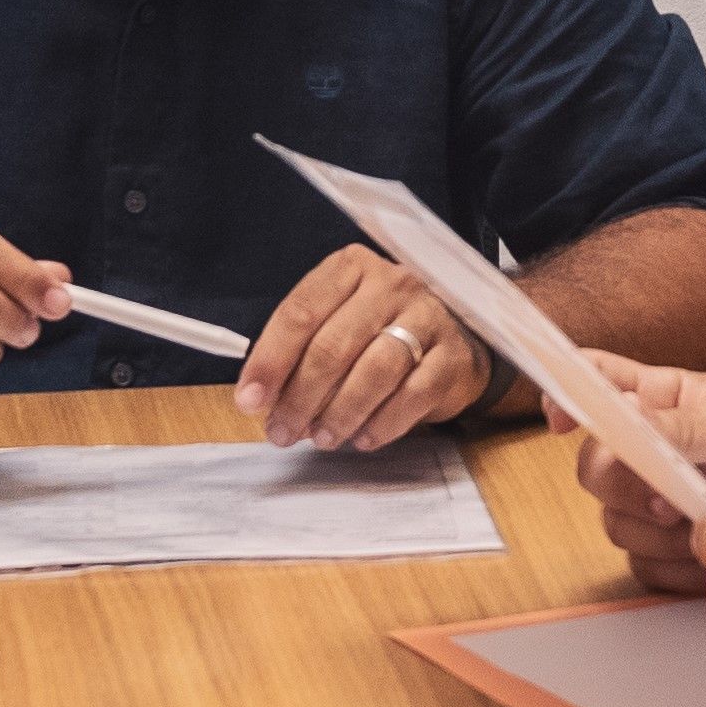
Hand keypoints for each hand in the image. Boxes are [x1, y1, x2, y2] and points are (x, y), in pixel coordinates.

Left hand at [234, 244, 489, 451]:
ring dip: (339, 414)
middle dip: (300, 397)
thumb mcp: (337, 323)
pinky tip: (363, 438)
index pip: (301, 311)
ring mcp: (427, 317)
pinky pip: (411, 396)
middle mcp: (392, 283)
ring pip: (373, 371)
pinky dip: (381, 424)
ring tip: (321, 438)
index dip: (270, 360)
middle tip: (282, 431)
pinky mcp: (453, 356)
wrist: (455, 342)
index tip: (250, 400)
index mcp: (351, 268)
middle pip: (334, 345)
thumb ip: (300, 351)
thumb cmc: (380, 333)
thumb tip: (260, 398)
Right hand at [551, 349, 705, 592]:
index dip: (567, 394)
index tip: (560, 416)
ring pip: (616, 524)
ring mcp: (666, 503)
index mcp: (667, 402)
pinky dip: (677, 568)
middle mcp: (657, 450)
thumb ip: (681, 426)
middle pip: (595, 470)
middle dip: (629, 488)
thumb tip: (622, 423)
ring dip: (659, 532)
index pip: (598, 382)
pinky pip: (645, 567)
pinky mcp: (680, 551)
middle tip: (676, 497)